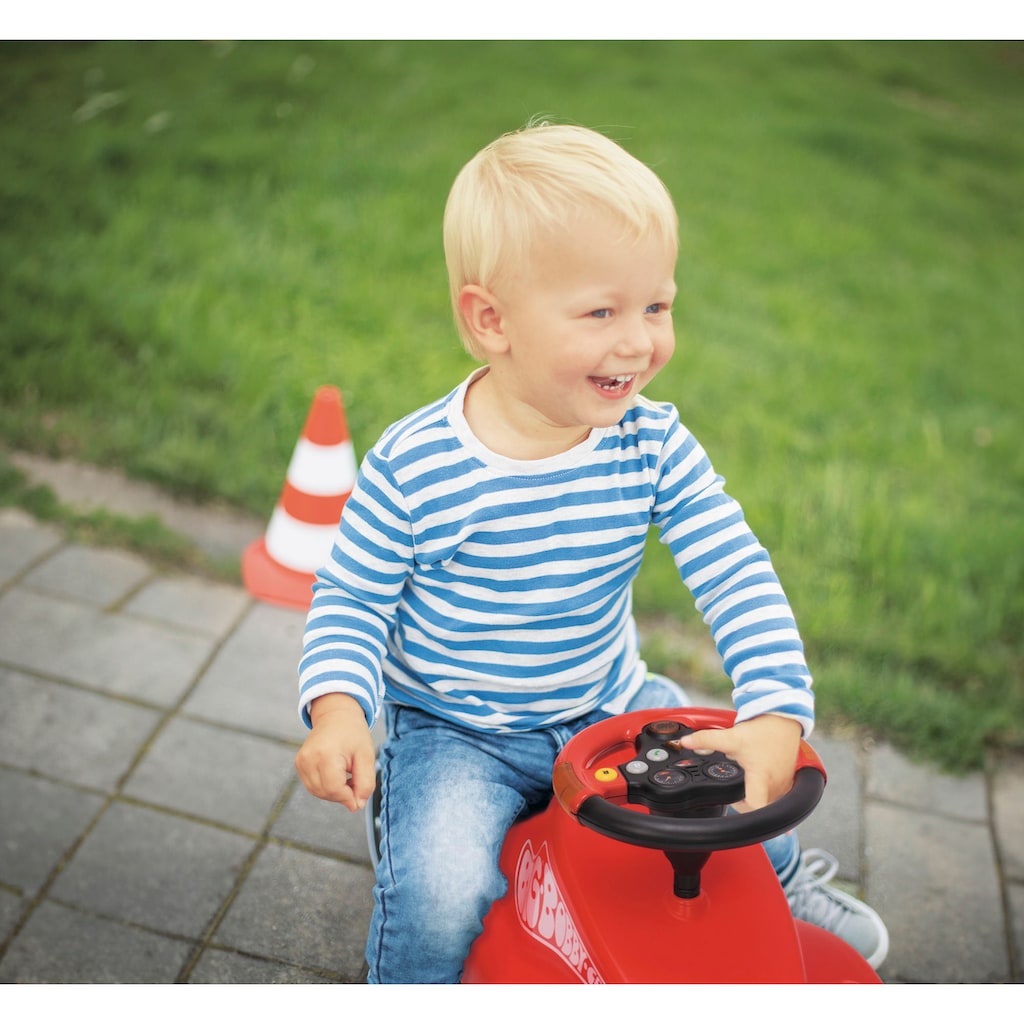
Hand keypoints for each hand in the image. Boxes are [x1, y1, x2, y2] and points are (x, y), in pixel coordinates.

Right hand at [294, 693, 375, 811]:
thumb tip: (357, 805)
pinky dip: (326, 786)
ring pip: (318, 792)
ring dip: (334, 791)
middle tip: (356, 781)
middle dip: (343, 794)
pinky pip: (312, 785)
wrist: (336, 715)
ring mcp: (301, 761)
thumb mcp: (366, 756)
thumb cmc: (353, 734)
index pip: (334, 789)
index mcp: (325, 754)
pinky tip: (336, 775)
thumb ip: (365, 782)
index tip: (360, 795)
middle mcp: (308, 758)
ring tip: (347, 776)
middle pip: (325, 792)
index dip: (348, 797)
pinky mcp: (299, 763)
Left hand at [675, 714, 802, 810]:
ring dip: (754, 795)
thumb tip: (686, 742)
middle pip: (758, 807)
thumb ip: (706, 740)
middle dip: (742, 802)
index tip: (735, 811)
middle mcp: (776, 786)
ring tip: (744, 782)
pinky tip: (757, 779)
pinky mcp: (788, 780)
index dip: (743, 814)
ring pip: (767, 801)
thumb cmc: (763, 730)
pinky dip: (764, 790)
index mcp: (762, 780)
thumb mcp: (731, 737)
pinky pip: (776, 794)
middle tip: (732, 791)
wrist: (783, 719)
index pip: (756, 810)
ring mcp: (784, 785)